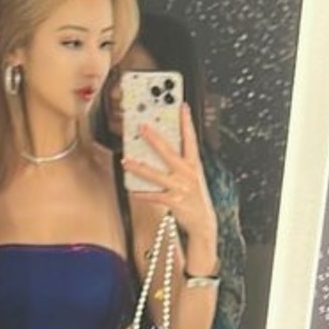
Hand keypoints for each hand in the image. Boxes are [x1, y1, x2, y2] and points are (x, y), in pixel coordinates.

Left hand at [123, 103, 216, 249]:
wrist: (203, 221)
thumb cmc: (194, 195)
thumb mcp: (192, 175)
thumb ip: (181, 160)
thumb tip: (161, 147)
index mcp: (194, 164)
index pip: (191, 139)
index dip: (186, 122)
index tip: (182, 106)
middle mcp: (188, 174)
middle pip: (169, 152)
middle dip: (155, 139)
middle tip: (142, 127)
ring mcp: (181, 188)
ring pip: (156, 175)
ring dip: (139, 168)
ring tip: (126, 161)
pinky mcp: (174, 202)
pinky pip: (154, 196)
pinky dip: (141, 193)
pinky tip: (131, 190)